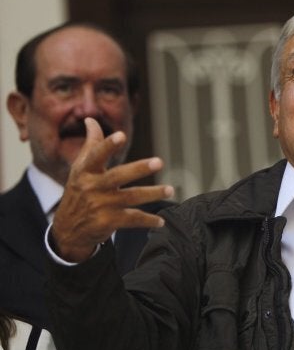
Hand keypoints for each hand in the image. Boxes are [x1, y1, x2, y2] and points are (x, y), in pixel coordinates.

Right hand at [51, 117, 173, 262]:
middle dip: (139, 168)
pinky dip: (147, 220)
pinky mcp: (107, 222)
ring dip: (152, 193)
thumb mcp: (80, 169)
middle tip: (159, 162)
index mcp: (85, 171)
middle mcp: (92, 187)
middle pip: (118, 176)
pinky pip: (132, 219)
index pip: (96, 155)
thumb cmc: (79, 192)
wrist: (68, 230)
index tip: (121, 135)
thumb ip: (91, 144)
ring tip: (169, 190)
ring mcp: (100, 205)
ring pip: (130, 197)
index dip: (108, 145)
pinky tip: (161, 221)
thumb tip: (91, 119)